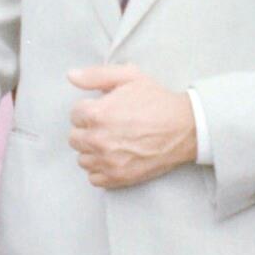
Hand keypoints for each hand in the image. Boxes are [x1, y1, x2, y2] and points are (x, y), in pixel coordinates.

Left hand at [65, 65, 196, 188]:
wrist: (184, 127)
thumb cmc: (157, 100)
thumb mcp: (129, 77)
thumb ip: (96, 75)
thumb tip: (71, 76)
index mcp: (97, 113)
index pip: (74, 114)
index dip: (89, 110)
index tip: (104, 110)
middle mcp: (98, 139)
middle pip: (74, 138)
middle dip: (87, 130)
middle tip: (107, 126)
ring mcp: (107, 161)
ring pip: (82, 159)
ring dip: (92, 150)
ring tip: (110, 142)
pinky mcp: (118, 177)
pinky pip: (94, 178)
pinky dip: (100, 169)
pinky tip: (113, 158)